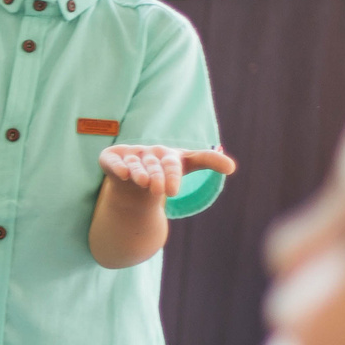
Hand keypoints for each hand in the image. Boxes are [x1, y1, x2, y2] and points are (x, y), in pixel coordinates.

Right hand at [99, 143, 237, 200]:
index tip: (173, 191)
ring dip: (138, 172)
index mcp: (166, 154)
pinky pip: (113, 161)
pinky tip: (121, 173)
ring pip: (135, 165)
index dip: (173, 176)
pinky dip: (117, 166)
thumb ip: (209, 161)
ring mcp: (129, 155)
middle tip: (159, 190)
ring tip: (142, 182)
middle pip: (154, 166)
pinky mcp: (111, 158)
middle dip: (156, 176)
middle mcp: (147, 153)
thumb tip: (233, 166)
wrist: (136, 179)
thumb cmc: (165, 171)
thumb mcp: (187, 165)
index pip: (172, 164)